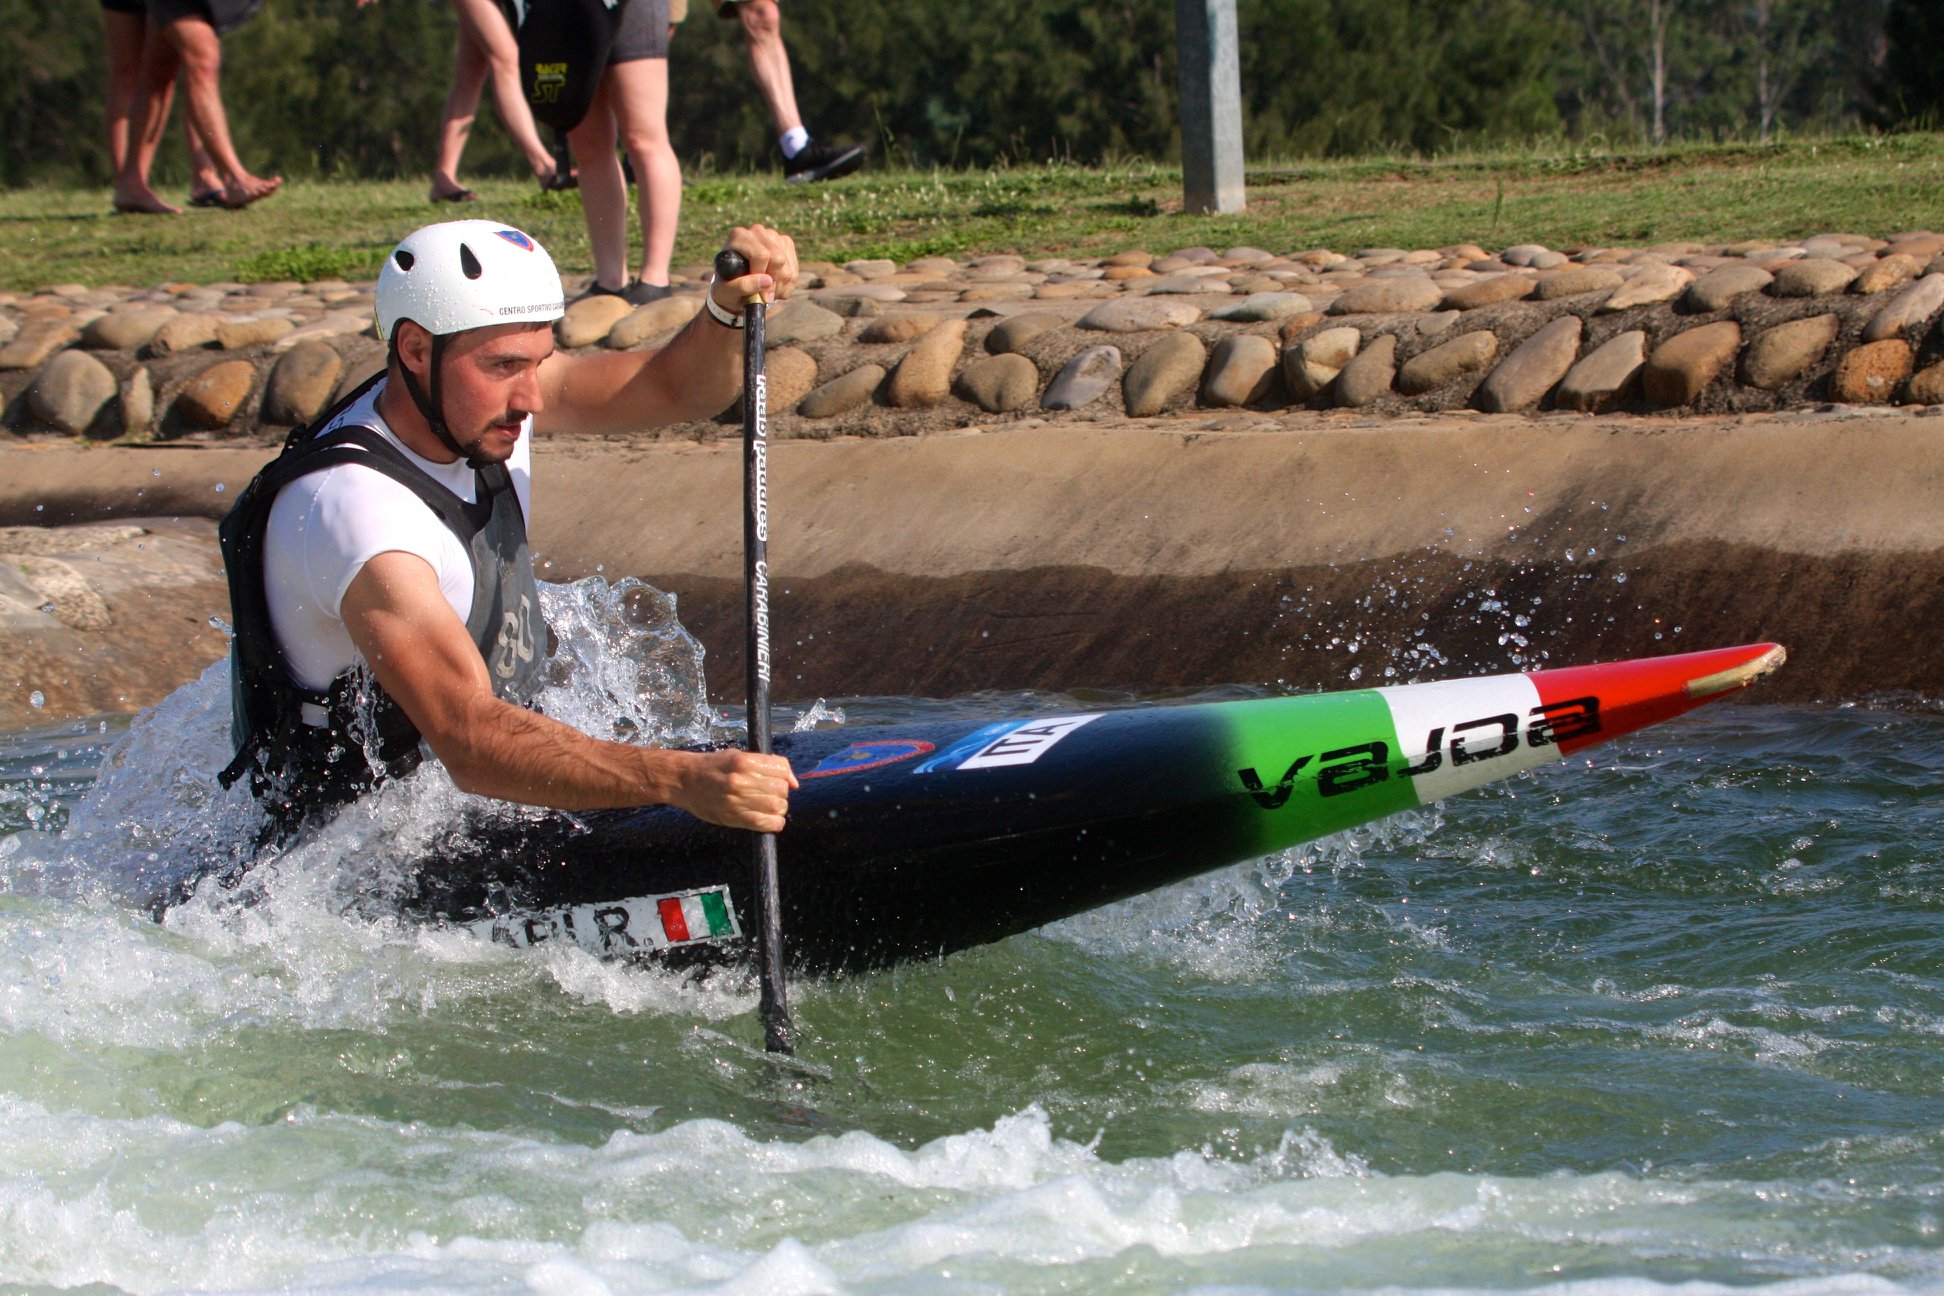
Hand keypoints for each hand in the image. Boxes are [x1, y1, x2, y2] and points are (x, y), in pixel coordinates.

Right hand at [672, 749, 796, 832]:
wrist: (683, 781)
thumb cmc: (711, 766)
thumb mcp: (737, 756)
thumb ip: (765, 765)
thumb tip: (793, 782)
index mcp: (743, 761)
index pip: (780, 768)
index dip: (785, 775)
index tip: (782, 779)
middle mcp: (741, 780)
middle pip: (780, 789)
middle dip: (782, 792)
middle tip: (772, 793)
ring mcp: (736, 800)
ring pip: (777, 806)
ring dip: (779, 807)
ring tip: (769, 805)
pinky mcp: (733, 817)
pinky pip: (765, 824)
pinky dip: (774, 823)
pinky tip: (769, 819)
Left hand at [712, 224, 797, 314]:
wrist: (735, 287)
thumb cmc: (726, 288)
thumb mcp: (726, 291)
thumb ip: (742, 285)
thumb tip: (767, 280)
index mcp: (739, 236)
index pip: (761, 255)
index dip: (761, 275)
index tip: (755, 290)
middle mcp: (757, 231)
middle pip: (778, 259)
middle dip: (773, 283)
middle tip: (763, 296)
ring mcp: (774, 236)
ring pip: (788, 267)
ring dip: (780, 288)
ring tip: (767, 294)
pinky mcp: (786, 244)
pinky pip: (795, 270)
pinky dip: (787, 286)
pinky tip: (775, 289)